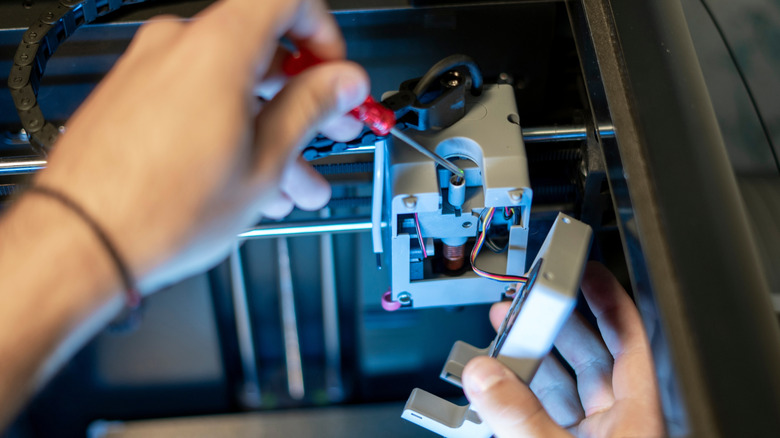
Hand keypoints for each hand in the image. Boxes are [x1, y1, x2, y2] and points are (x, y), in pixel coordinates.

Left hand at [33, 0, 368, 291]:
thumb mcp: (265, 161)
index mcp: (218, 47)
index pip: (288, 1)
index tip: (336, 76)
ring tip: (295, 180)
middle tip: (330, 131)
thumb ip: (312, 108)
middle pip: (262, 51)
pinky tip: (252, 179)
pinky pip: (198, 102)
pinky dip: (231, 131)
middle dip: (306, 98)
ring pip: (232, 87)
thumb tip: (342, 83)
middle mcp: (179, 46)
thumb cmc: (162, 208)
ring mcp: (150, 72)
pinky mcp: (134, 100)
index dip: (325, 37)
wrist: (83, 241)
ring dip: (271, 129)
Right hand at [462, 261, 663, 436]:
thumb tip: (485, 376)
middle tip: (530, 300)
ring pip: (565, 388)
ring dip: (533, 360)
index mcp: (639, 417)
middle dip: (555, 324)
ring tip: (506, 334)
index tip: (588, 271)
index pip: (630, 340)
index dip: (609, 299)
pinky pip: (546, 415)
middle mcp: (620, 425)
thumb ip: (521, 416)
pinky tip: (502, 383)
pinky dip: (523, 396)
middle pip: (592, 358)